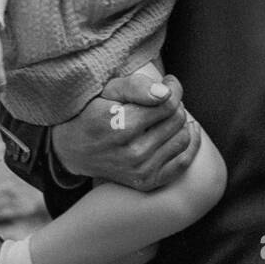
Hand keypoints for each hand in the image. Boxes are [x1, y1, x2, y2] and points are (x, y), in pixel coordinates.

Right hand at [51, 70, 200, 191]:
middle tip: (164, 97)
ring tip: (167, 113)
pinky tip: (187, 130)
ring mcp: (140, 171)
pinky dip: (190, 145)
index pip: (168, 103)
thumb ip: (136, 86)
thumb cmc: (93, 112)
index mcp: (121, 126)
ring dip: (180, 121)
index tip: (168, 81)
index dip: (173, 88)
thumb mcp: (108, 90)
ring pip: (182, 138)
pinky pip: (182, 163)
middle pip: (176, 119)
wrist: (74, 149)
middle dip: (175, 103)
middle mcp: (133, 153)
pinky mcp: (146, 182)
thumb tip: (165, 93)